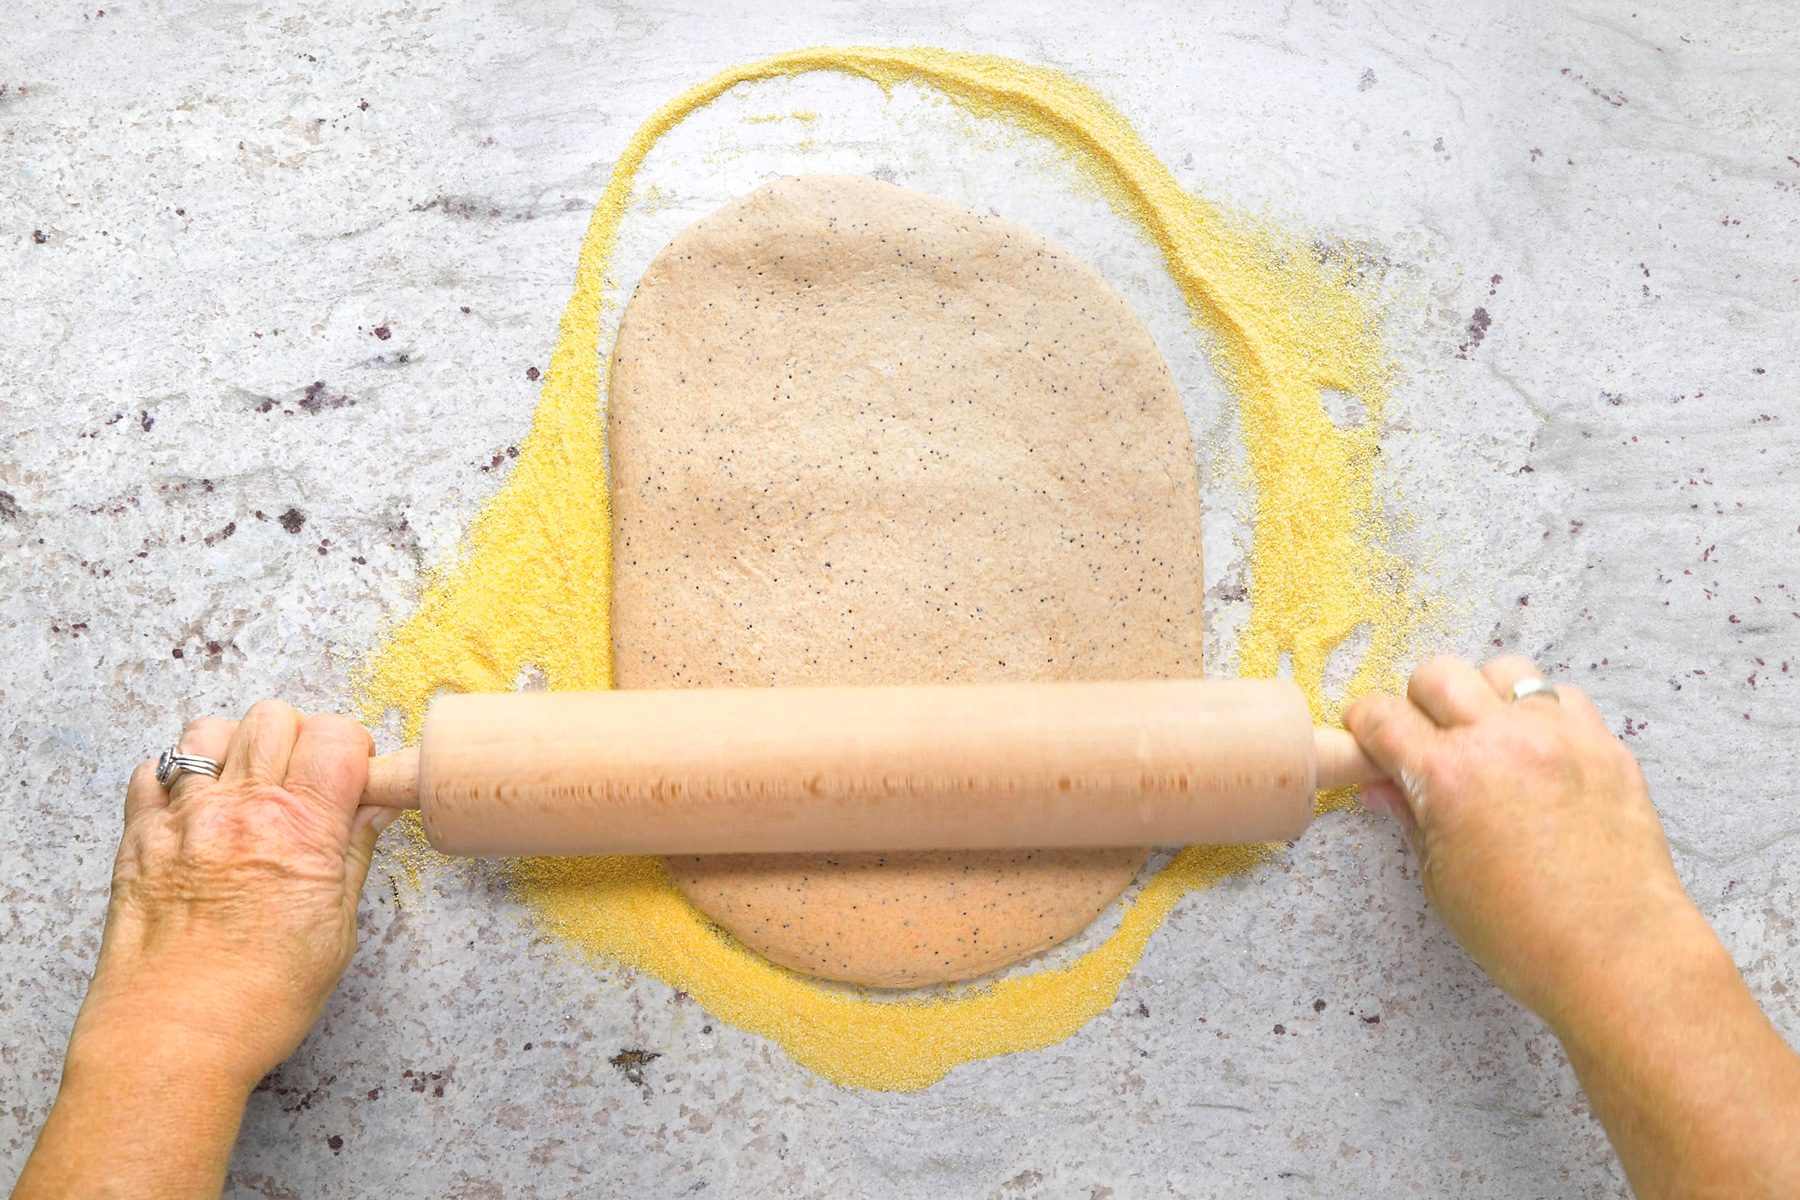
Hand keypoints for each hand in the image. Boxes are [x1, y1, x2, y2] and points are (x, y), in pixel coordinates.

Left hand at [69, 701, 398, 1088]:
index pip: (336, 736)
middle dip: (300, 737)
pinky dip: (175, 776)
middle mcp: (240, 810)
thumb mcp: (336, 930)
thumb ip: (352, 854)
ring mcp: (183, 820)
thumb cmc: (258, 1000)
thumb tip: (374, 810)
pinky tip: (196, 809)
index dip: (355, 749)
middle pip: (274, 718)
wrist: (172, 1041)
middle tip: (307, 779)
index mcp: (300, 828)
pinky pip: (150, 773)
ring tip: (248, 786)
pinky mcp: (138, 840)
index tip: (357, 778)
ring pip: (207, 730)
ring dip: (236, 747)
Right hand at [1344, 655, 1690, 1028]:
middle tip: (1427, 737)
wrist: (1619, 955)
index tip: (1368, 735)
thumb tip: (1383, 787)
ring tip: (1490, 738)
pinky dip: (1543, 715)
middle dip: (1420, 700)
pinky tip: (1540, 755)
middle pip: (1439, 673)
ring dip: (1485, 696)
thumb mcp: (1441, 881)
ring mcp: (1560, 737)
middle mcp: (1501, 741)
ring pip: (1506, 671)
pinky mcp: (1606, 747)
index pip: (1383, 716)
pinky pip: (1565, 699)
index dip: (1364, 724)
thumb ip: (1410, 819)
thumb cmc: (1525, 934)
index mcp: (1447, 777)